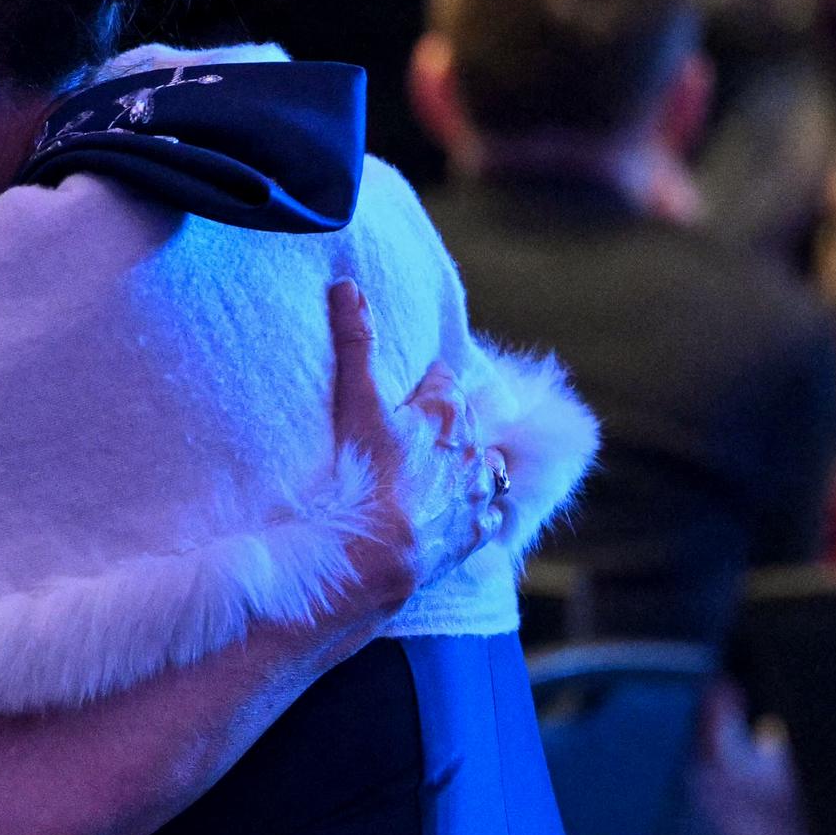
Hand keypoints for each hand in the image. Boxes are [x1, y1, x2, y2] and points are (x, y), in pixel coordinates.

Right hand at [325, 281, 505, 627]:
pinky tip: (469, 516)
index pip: (445, 383)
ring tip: (459, 469)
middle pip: (470, 425)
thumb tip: (348, 284)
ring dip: (476, 467)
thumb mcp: (356, 399)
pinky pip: (486, 519)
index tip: (421, 384)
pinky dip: (479, 514)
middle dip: (454, 422)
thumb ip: (355, 341)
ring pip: (488, 470)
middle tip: (432, 426)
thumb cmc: (366, 472)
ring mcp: (474, 496)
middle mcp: (470, 452)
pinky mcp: (471, 536)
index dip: (430, 382)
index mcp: (446, 414)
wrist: (378, 550)